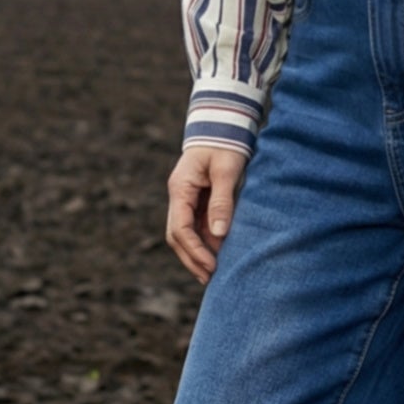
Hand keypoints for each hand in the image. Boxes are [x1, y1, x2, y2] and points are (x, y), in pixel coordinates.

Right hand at [166, 144, 248, 283]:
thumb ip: (222, 201)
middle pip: (177, 236)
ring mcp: (186, 198)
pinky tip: (218, 255)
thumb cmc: (226, 143)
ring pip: (185, 233)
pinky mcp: (197, 199)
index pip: (180, 228)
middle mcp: (178, 195)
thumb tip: (219, 234)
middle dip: (192, 259)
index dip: (194, 251)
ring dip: (197, 253)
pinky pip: (196, 225)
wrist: (224, 123)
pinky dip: (205, 242)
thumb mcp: (227, 170)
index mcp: (180, 187)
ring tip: (214, 274)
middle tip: (210, 279)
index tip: (211, 267)